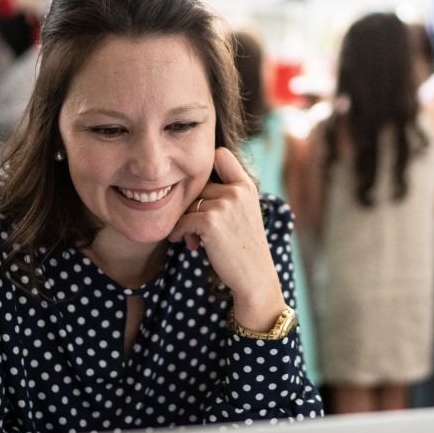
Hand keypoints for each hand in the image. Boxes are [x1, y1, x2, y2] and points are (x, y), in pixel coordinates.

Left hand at [169, 147, 284, 330]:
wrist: (254, 277)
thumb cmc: (244, 247)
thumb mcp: (244, 212)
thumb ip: (227, 193)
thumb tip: (189, 184)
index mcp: (246, 186)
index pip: (220, 155)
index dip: (206, 167)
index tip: (200, 189)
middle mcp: (237, 190)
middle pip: (198, 185)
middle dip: (192, 205)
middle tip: (193, 227)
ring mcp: (224, 204)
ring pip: (188, 204)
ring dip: (183, 222)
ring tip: (191, 239)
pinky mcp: (210, 221)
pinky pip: (182, 221)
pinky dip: (178, 232)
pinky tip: (185, 242)